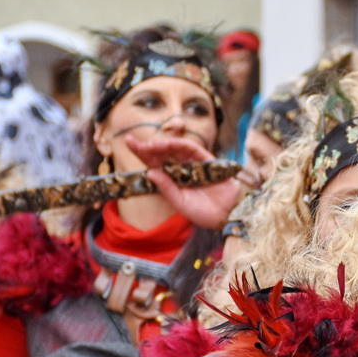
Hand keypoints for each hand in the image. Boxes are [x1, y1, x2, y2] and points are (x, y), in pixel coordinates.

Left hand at [124, 134, 241, 230]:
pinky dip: (181, 144)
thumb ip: (167, 188)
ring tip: (151, 145)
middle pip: (161, 154)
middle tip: (134, 142)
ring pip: (175, 149)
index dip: (142, 153)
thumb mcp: (180, 203)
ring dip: (162, 145)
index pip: (154, 164)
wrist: (228, 214)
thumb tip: (150, 172)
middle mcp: (181, 169)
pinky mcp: (207, 161)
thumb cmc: (205, 212)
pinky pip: (192, 149)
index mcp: (172, 180)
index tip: (128, 142)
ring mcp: (193, 164)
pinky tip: (169, 143)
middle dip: (147, 147)